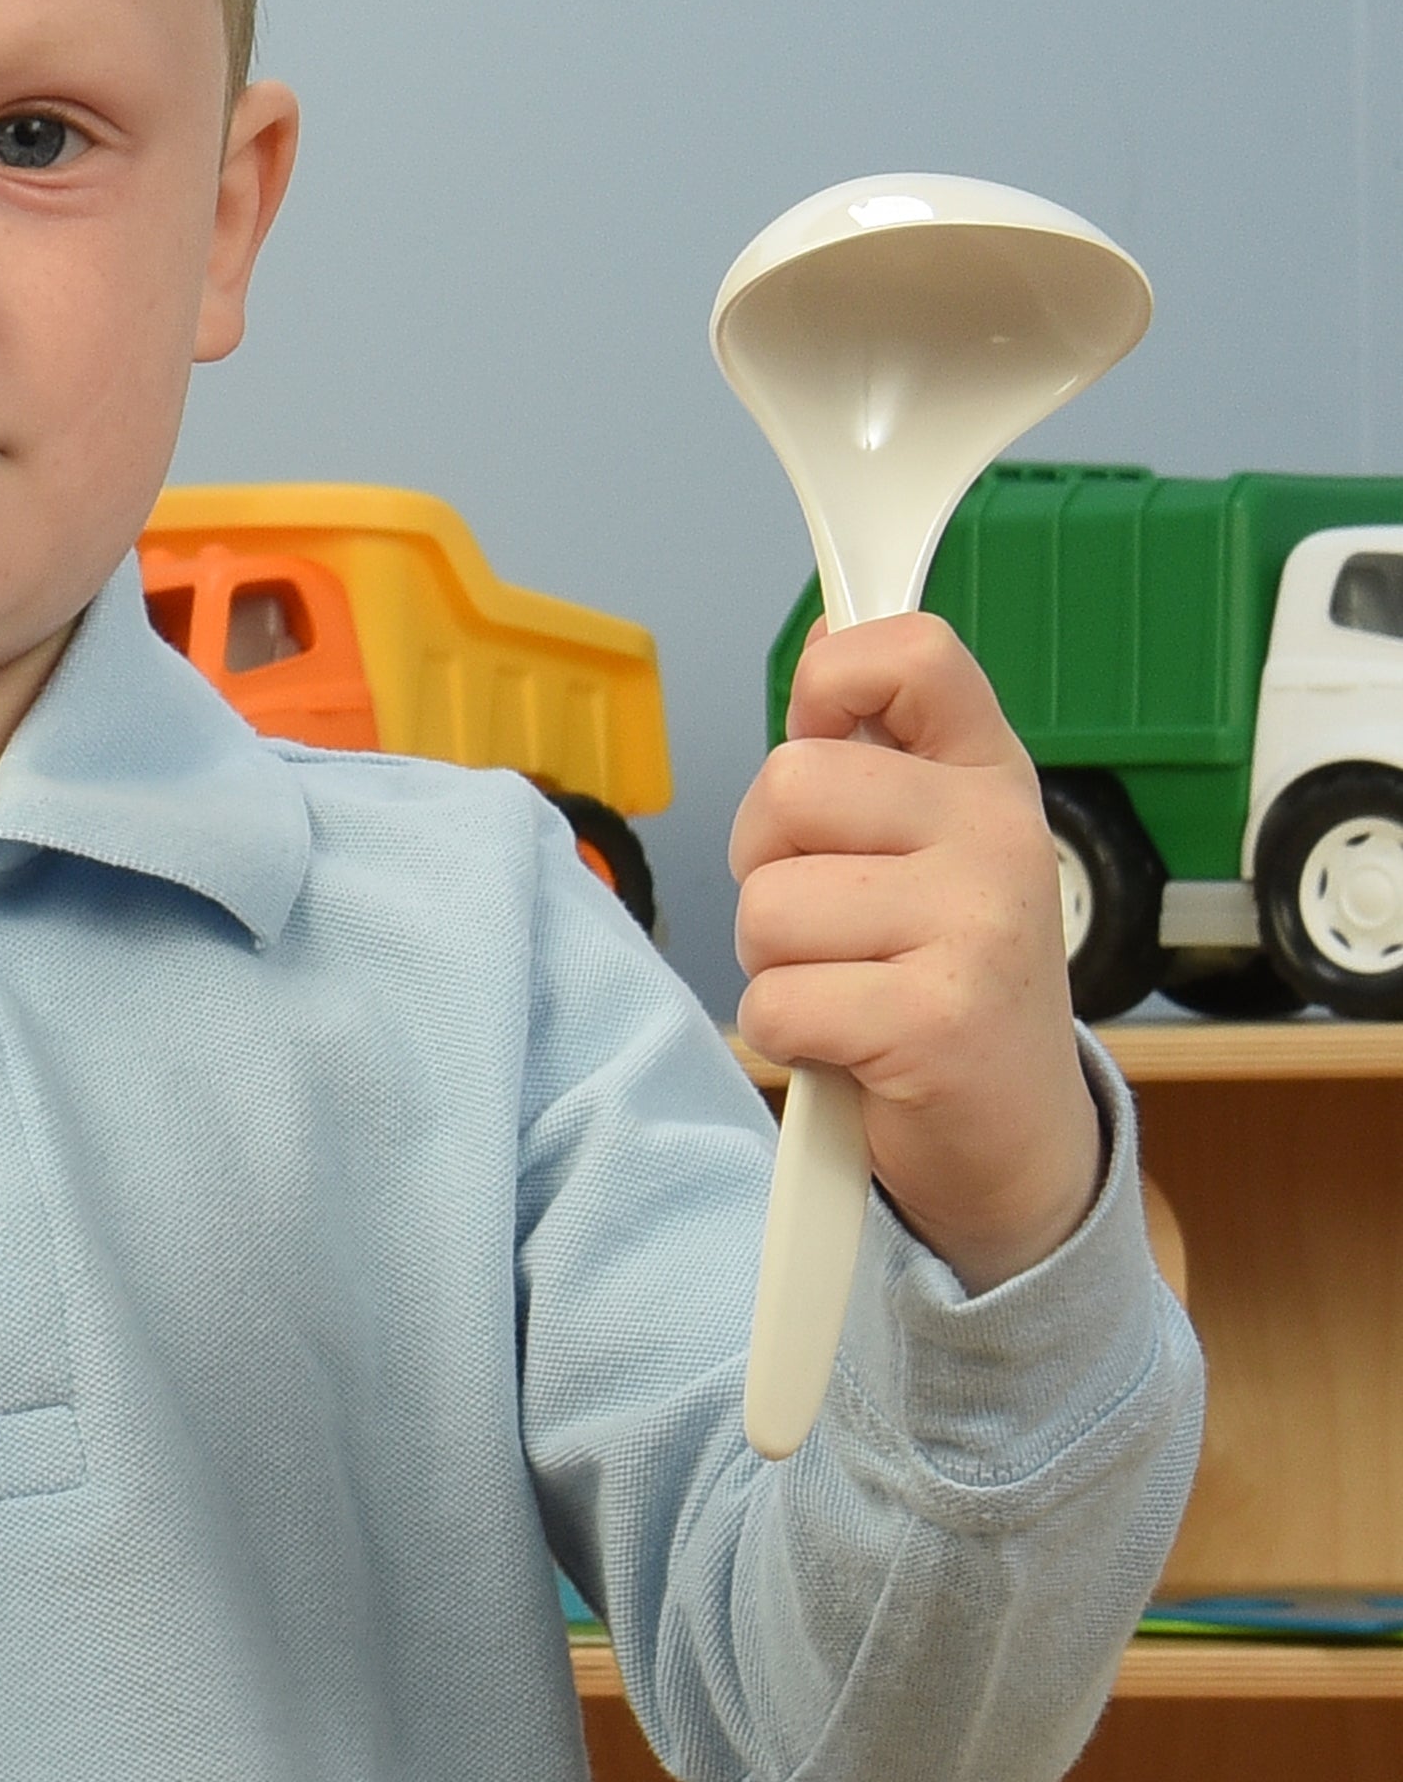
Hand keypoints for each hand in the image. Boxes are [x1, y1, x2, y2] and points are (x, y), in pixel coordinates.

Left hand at [728, 613, 1101, 1291]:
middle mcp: (997, 838)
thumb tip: (825, 637)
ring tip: (844, 989)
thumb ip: (874, 757)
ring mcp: (976, 927)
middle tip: (823, 923)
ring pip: (768, 904)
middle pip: (789, 785)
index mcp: (989, 780)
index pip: (914, 654)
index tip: (821, 735)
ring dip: (774, 962)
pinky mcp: (935, 1021)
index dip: (832, 678)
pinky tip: (844, 1046)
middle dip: (766, 863)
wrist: (1015, 1144)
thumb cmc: (941, 983)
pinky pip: (774, 1000)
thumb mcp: (928, 853)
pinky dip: (783, 1033)